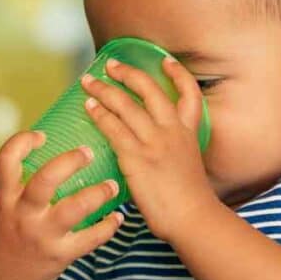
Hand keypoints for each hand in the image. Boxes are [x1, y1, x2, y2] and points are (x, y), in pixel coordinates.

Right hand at [0, 131, 123, 279]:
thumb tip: (23, 158)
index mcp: (2, 201)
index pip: (6, 160)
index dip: (23, 142)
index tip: (41, 136)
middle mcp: (22, 215)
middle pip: (47, 178)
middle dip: (71, 160)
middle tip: (88, 151)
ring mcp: (42, 237)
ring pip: (76, 208)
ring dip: (99, 193)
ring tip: (113, 185)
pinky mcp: (60, 256)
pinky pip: (90, 239)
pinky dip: (108, 227)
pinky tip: (117, 217)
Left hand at [80, 57, 216, 240]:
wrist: (192, 218)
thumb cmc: (190, 201)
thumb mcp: (188, 166)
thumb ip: (172, 151)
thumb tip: (150, 150)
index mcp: (188, 133)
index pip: (189, 93)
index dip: (177, 74)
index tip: (165, 61)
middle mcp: (172, 131)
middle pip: (149, 90)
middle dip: (127, 73)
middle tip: (110, 65)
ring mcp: (154, 142)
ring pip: (125, 105)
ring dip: (104, 90)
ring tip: (88, 81)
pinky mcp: (136, 156)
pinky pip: (112, 128)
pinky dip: (99, 114)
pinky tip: (88, 107)